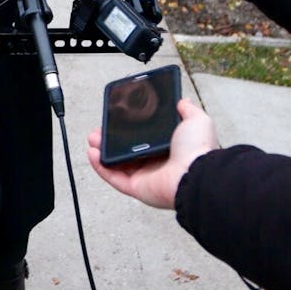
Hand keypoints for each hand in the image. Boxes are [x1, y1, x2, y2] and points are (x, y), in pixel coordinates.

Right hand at [88, 99, 217, 209]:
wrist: (195, 173)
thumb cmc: (198, 150)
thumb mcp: (196, 121)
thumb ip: (187, 110)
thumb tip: (183, 101)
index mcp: (168, 148)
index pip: (143, 139)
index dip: (129, 130)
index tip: (117, 119)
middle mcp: (156, 163)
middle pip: (126, 151)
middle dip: (110, 140)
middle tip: (101, 129)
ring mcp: (145, 177)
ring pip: (117, 164)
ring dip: (102, 151)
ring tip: (93, 139)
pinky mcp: (136, 188)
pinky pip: (113, 178)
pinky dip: (100, 167)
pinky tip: (93, 153)